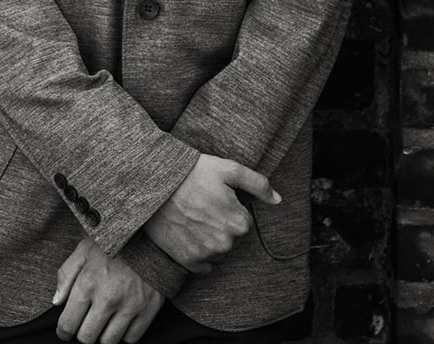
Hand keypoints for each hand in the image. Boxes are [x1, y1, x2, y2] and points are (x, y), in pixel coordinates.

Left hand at [53, 238, 163, 343]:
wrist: (152, 233)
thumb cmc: (115, 241)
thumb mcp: (84, 249)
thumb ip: (66, 274)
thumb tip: (57, 301)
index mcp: (88, 283)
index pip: (68, 325)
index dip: (64, 330)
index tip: (67, 328)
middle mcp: (107, 298)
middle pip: (87, 338)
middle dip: (84, 332)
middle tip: (88, 321)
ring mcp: (129, 306)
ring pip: (108, 342)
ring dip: (104, 334)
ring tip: (106, 319)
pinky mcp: (148, 310)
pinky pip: (131, 339)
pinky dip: (125, 333)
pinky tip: (123, 318)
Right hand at [143, 153, 279, 272]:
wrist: (155, 184)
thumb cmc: (194, 173)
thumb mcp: (229, 169)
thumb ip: (258, 184)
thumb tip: (277, 199)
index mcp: (239, 223)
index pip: (244, 221)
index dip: (231, 207)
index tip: (216, 197)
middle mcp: (225, 244)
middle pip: (232, 237)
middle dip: (222, 223)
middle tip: (204, 204)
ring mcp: (206, 255)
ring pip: (219, 251)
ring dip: (212, 238)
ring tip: (194, 216)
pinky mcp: (188, 262)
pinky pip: (204, 264)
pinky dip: (200, 252)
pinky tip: (190, 232)